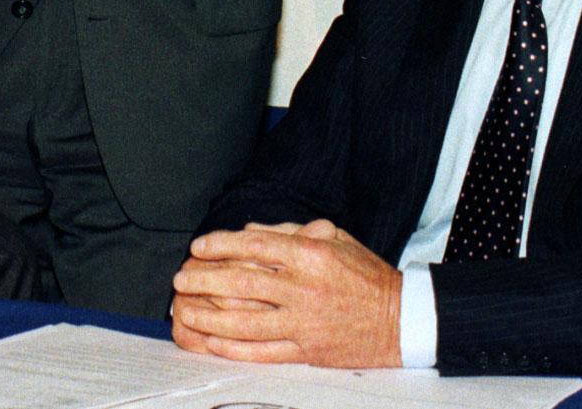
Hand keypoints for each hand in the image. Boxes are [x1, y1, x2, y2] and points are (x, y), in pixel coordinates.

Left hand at [171, 219, 399, 367]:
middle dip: (205, 279)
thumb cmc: (366, 275)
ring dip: (210, 317)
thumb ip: (292, 231)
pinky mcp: (307, 350)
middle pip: (243, 282)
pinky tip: (212, 341)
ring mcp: (304, 322)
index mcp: (312, 255)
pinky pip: (262, 351)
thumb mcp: (335, 239)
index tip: (198, 246)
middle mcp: (305, 288)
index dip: (221, 244)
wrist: (400, 319)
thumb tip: (250, 230)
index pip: (255, 245)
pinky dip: (234, 347)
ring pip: (246, 321)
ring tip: (186, 311)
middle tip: (181, 278)